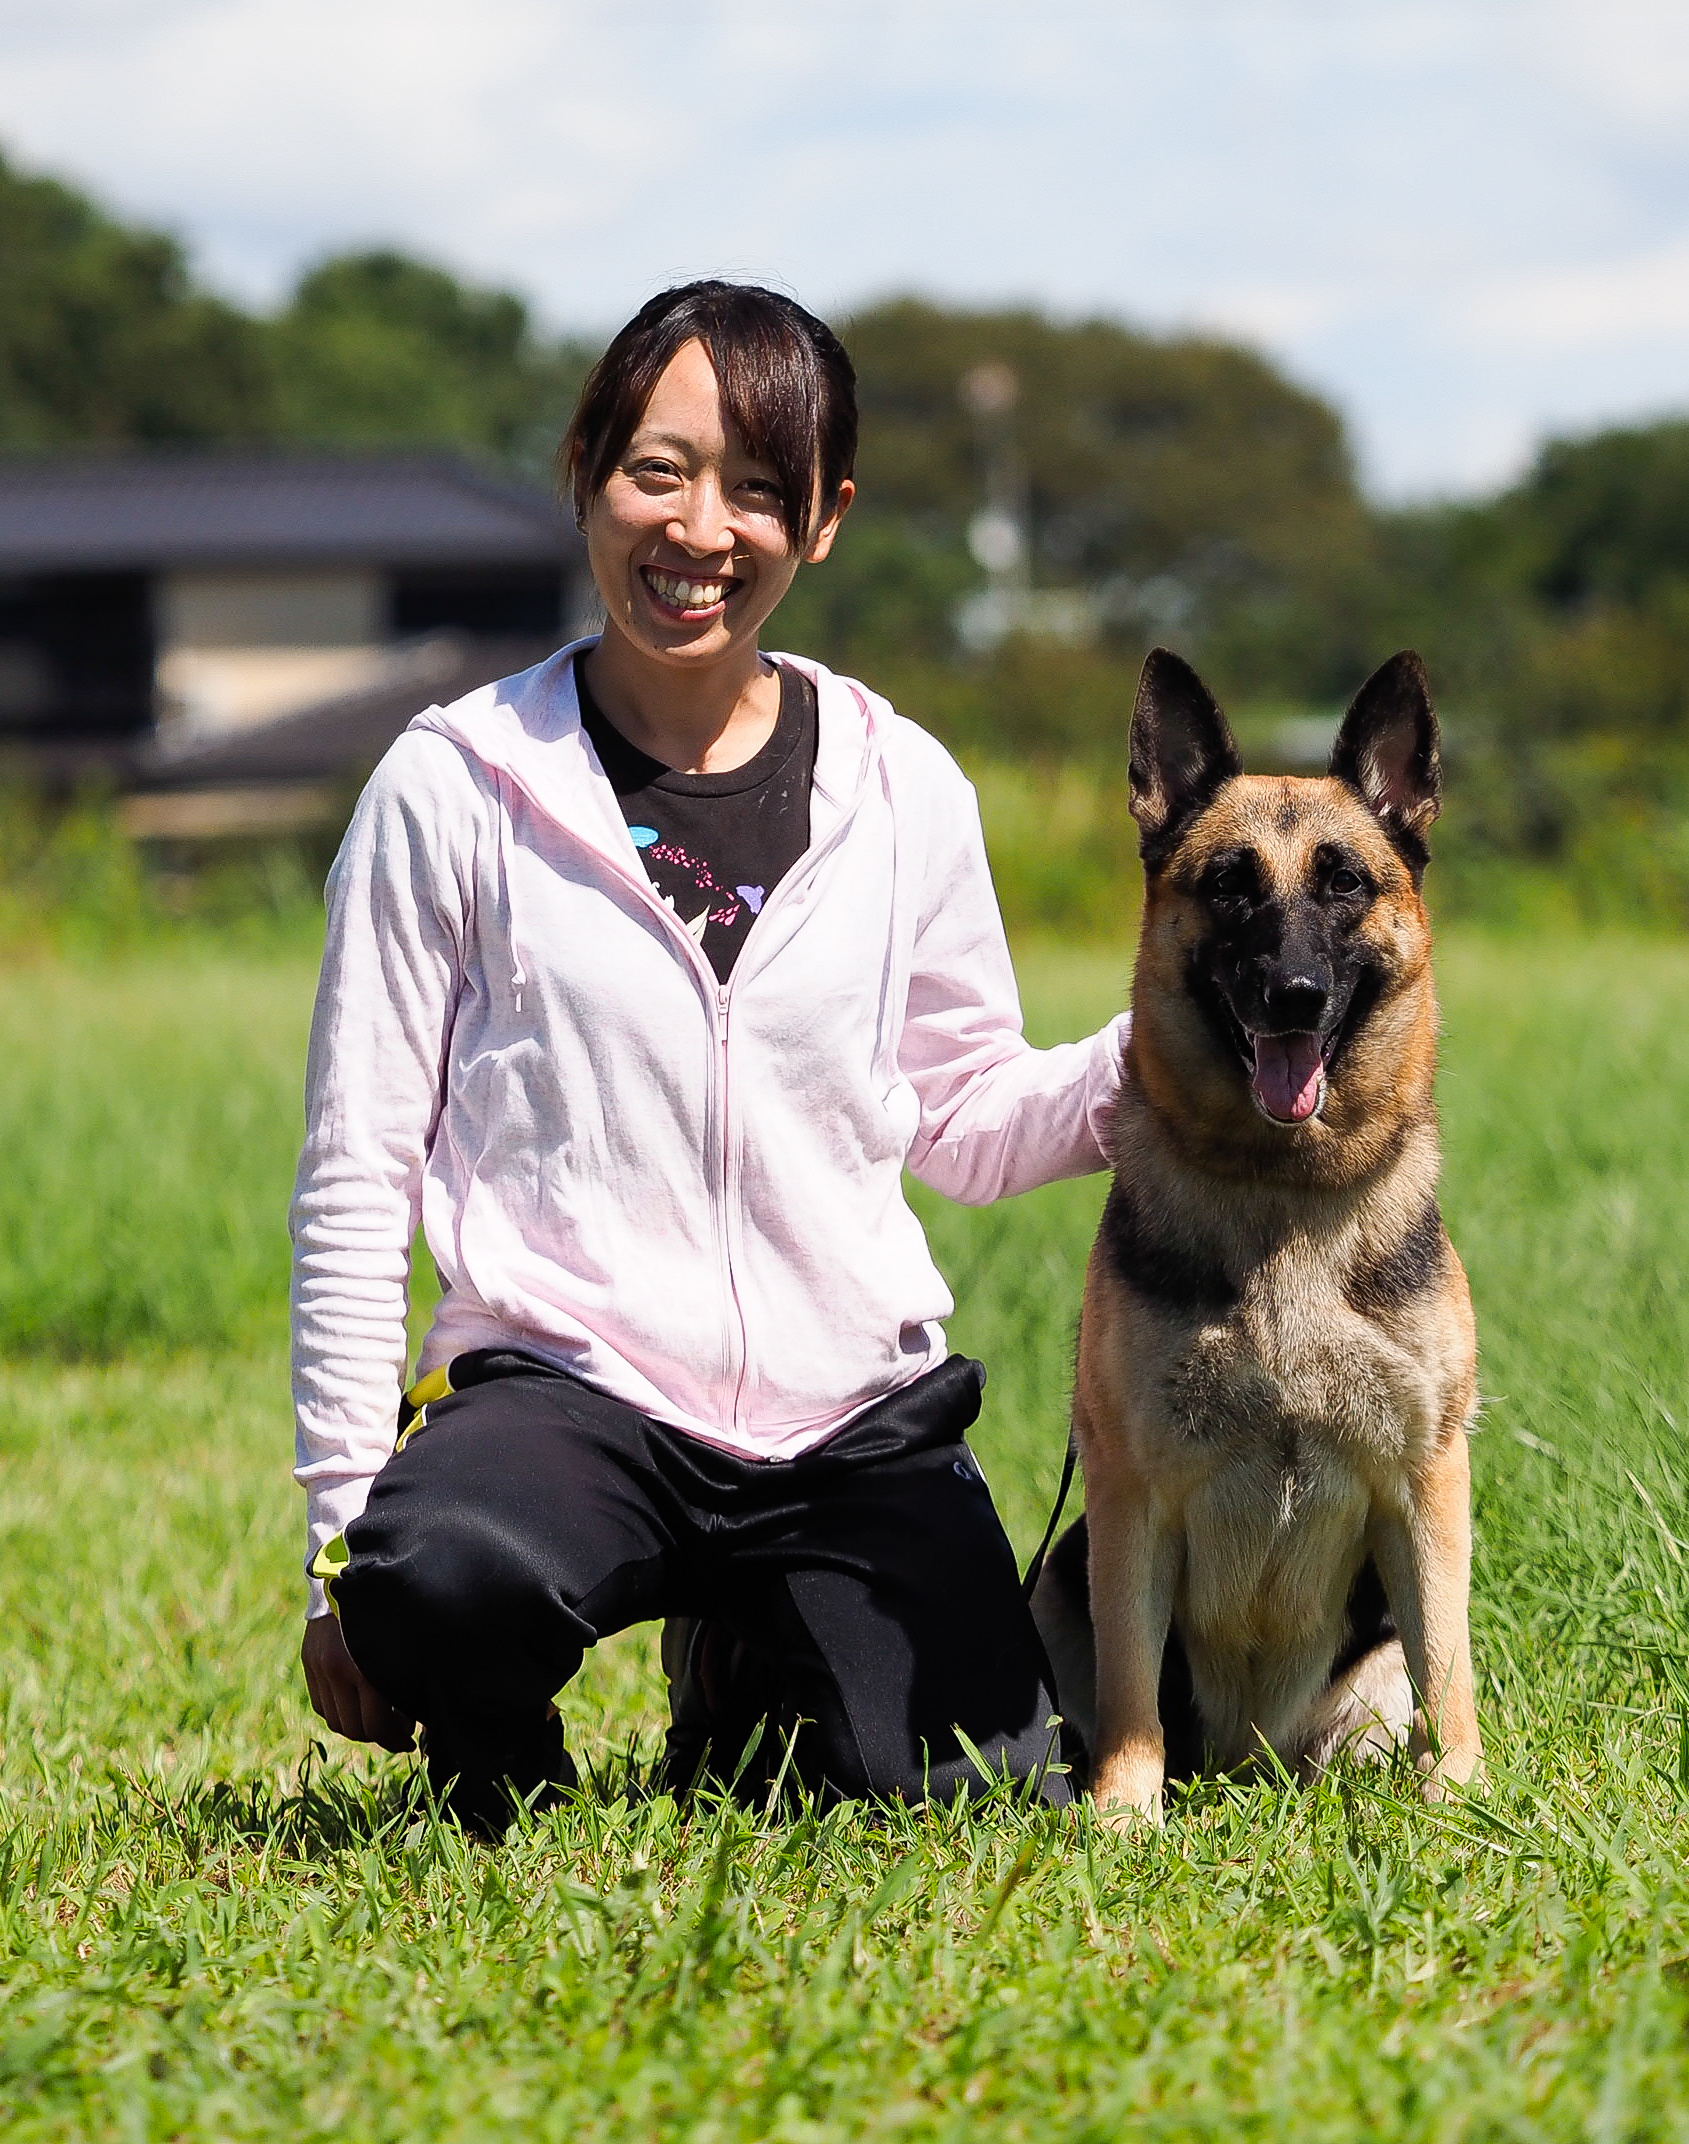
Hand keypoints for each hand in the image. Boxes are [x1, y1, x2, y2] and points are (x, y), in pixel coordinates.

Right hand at [301, 1615, 415, 1751]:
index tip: (412, 1740)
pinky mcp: (309, 1660)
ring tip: (381, 1717)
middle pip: (355, 1728)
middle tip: (401, 1730)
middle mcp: (338, 1670)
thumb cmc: (395, 1603)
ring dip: (359, 1726)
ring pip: (336, 1720)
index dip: (396, 1740)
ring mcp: (319, 1665)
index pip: (377, 1726)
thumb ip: (412, 1676)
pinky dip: (340, 1711)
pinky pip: (322, 1704)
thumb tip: (426, 1713)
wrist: (355, 1567)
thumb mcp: (408, 1640)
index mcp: (366, 1666)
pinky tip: (360, 1702)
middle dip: (381, 1735)